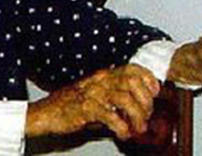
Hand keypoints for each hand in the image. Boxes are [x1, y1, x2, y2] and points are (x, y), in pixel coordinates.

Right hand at [25, 64, 160, 139]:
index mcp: (103, 76)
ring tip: (137, 128)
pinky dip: (122, 127)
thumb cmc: (71, 106)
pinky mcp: (86, 108)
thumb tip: (138, 110)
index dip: (148, 79)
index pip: (131, 68)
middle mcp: (100, 81)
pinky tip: (123, 133)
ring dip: (136, 116)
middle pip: (132, 82)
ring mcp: (93, 93)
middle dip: (145, 101)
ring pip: (125, 98)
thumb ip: (115, 99)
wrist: (46, 113)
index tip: (155, 92)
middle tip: (145, 116)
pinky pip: (111, 115)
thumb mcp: (96, 97)